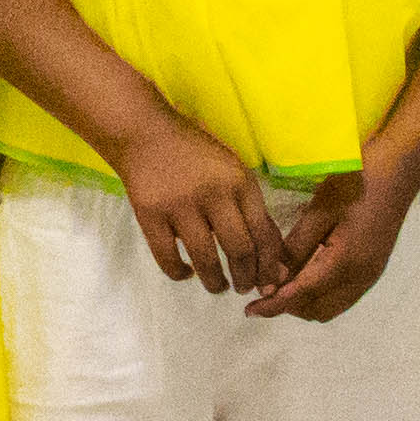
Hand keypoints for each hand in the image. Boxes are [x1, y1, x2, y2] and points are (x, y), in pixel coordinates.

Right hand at [114, 117, 291, 297]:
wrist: (145, 133)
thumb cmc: (196, 154)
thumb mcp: (233, 172)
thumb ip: (254, 210)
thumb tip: (275, 257)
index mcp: (240, 182)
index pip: (264, 233)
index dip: (269, 265)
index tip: (267, 282)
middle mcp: (214, 194)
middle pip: (239, 250)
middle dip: (246, 278)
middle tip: (243, 287)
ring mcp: (181, 205)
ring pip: (206, 259)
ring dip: (216, 282)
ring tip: (218, 286)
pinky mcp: (151, 215)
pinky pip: (168, 258)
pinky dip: (179, 273)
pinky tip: (185, 273)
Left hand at [251, 159, 419, 322]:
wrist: (400, 169)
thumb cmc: (357, 183)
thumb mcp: (320, 210)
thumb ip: (296, 246)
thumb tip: (274, 276)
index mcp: (346, 263)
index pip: (302, 295)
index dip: (274, 305)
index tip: (250, 310)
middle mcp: (360, 278)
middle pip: (317, 309)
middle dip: (289, 305)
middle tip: (266, 287)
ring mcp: (370, 274)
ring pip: (331, 306)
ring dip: (306, 301)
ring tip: (283, 280)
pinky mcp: (373, 267)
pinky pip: (343, 294)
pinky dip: (321, 292)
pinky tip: (307, 270)